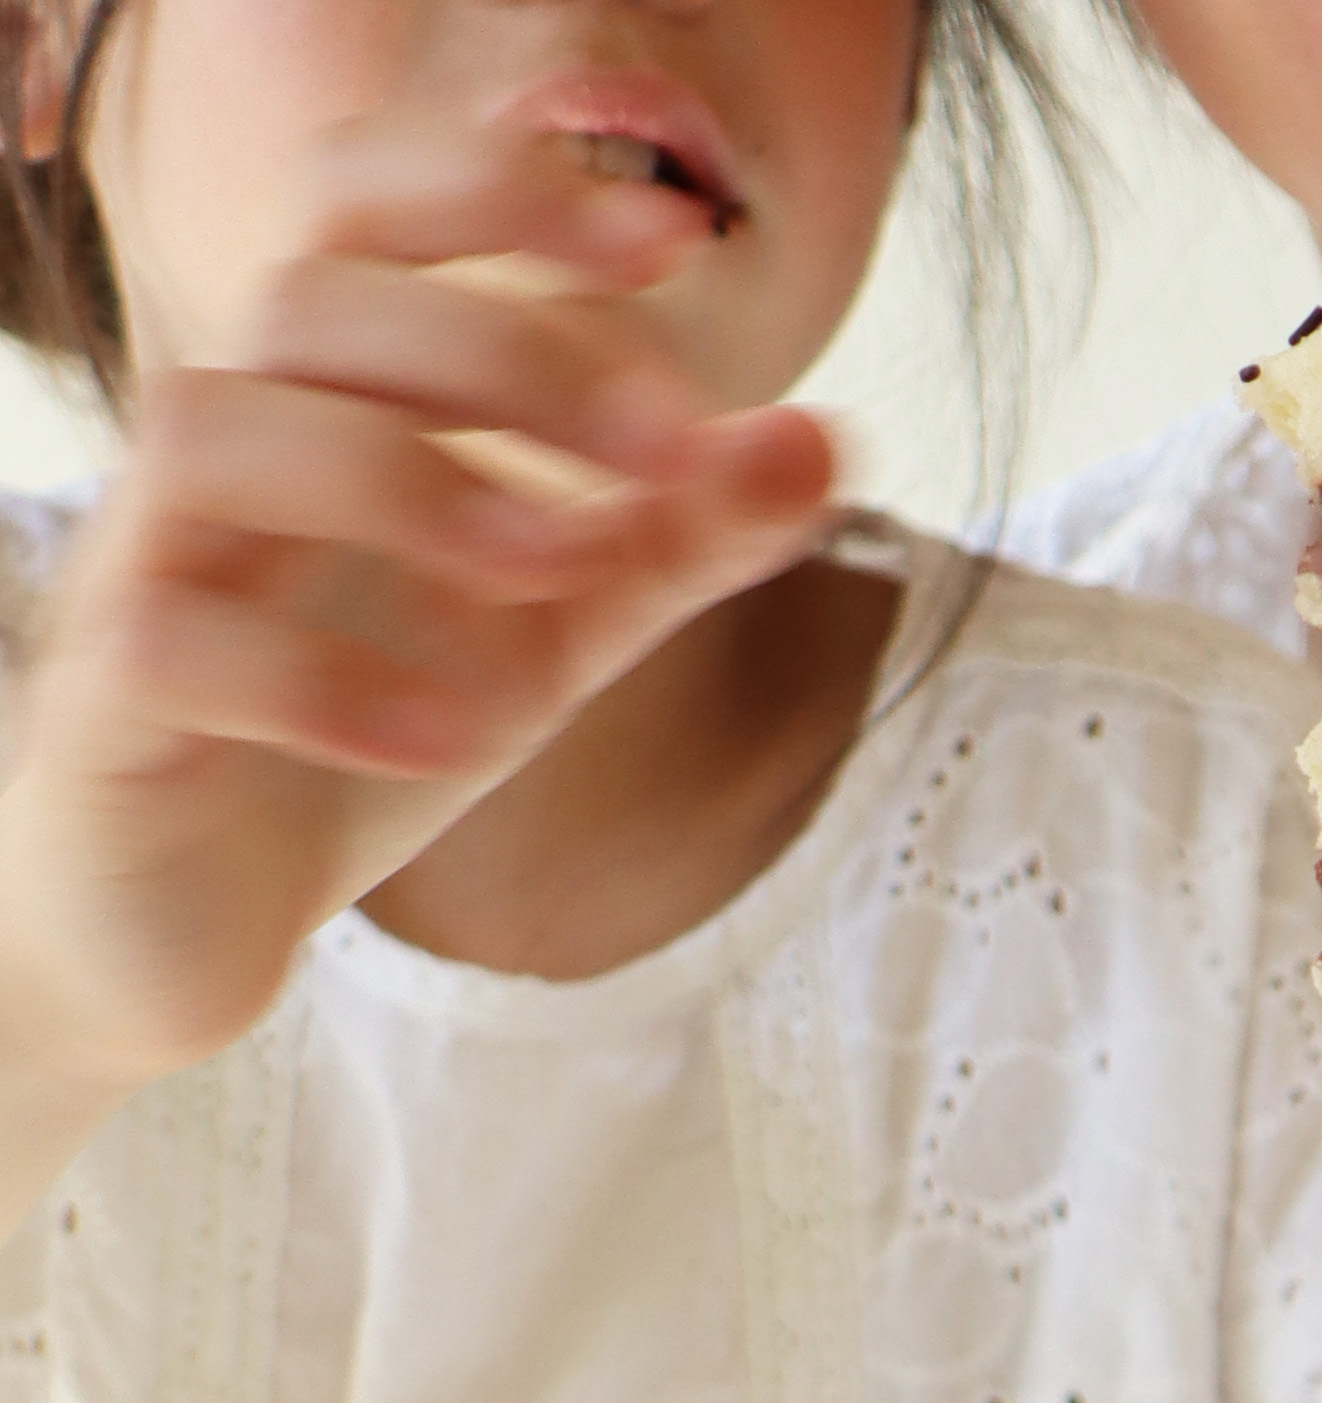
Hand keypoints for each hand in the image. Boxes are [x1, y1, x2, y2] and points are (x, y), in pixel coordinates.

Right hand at [0, 117, 835, 1201]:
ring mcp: (146, 560)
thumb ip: (676, 540)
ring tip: (558, 573)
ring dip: (409, 483)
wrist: (200, 915)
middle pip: (316, 301)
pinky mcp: (112, 701)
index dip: (498, 186)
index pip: (363, 204)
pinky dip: (328, 679)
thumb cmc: (366, 727)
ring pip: (218, 432)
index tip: (674, 238)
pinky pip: (181, 640)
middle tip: (670, 448)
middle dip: (509, 354)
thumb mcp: (556, 630)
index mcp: (319, 398)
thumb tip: (826, 439)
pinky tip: (453, 736)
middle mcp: (221, 446)